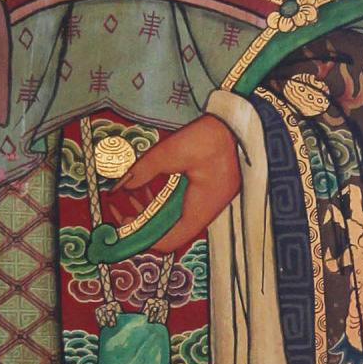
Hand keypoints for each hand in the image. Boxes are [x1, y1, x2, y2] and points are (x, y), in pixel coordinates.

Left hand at [105, 114, 240, 256]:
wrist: (240, 123)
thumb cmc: (211, 137)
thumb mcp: (172, 151)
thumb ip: (145, 169)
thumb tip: (122, 185)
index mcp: (201, 208)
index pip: (168, 240)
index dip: (143, 238)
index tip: (123, 226)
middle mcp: (207, 211)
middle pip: (170, 232)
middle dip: (143, 223)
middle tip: (121, 210)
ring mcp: (210, 203)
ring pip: (175, 219)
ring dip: (152, 210)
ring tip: (132, 194)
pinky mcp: (210, 193)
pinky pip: (183, 206)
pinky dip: (164, 201)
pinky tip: (150, 184)